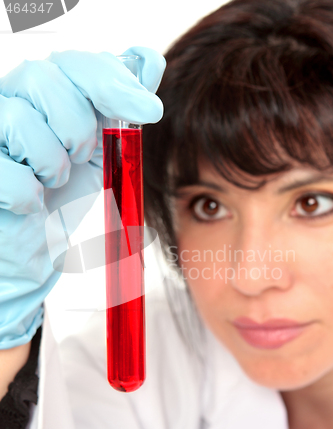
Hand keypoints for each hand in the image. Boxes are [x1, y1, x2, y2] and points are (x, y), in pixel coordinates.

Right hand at [0, 47, 165, 347]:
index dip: (116, 81)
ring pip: (21, 121)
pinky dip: (29, 195)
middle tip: (77, 156)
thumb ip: (119, 107)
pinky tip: (30, 202)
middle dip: (77, 128)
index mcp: (47, 90)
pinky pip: (10, 175)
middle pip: (45, 77)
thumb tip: (147, 59)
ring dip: (52, 165)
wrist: (35, 239)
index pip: (77, 62)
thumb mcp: (102, 149)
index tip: (151, 111)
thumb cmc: (64, 191)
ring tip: (50, 181)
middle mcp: (11, 98)